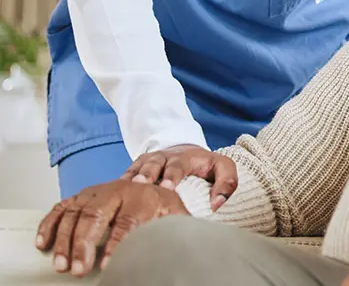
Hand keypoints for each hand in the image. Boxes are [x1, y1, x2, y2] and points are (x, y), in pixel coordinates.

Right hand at [36, 179, 187, 276]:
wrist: (153, 178)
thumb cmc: (162, 204)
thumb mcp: (175, 212)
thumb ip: (178, 224)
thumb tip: (186, 239)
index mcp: (142, 195)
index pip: (127, 220)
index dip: (116, 243)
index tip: (108, 265)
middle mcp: (117, 190)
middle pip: (97, 214)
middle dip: (85, 243)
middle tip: (80, 269)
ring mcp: (96, 191)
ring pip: (76, 212)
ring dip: (65, 239)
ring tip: (62, 265)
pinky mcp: (81, 196)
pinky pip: (61, 208)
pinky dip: (50, 224)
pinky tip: (44, 244)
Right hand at [121, 144, 237, 210]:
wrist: (184, 152)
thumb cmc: (205, 167)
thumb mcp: (222, 168)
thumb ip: (227, 182)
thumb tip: (217, 204)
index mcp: (185, 157)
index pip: (179, 164)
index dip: (172, 175)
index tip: (167, 187)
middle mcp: (164, 157)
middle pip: (154, 164)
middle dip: (149, 175)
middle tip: (142, 187)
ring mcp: (147, 161)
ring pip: (138, 168)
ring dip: (132, 180)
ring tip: (126, 191)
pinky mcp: (135, 168)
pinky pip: (125, 175)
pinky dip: (120, 184)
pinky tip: (113, 195)